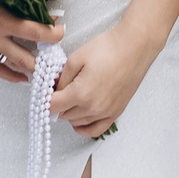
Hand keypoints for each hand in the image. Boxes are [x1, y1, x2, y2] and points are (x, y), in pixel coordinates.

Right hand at [0, 0, 58, 83]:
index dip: (52, 34)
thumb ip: (21, 4)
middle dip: (46, 61)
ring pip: (14, 65)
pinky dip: (11, 75)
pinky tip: (24, 78)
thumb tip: (46, 13)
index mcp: (2, 19)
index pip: (35, 32)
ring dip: (32, 68)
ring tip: (47, 70)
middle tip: (59, 61)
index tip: (61, 32)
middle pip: (27, 57)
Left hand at [48, 24, 160, 138]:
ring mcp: (105, 113)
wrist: (134, 48)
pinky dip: (84, 127)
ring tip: (70, 97)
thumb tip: (53, 90)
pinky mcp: (115, 113)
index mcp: (80, 94)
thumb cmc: (108, 49)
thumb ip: (61, 78)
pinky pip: (95, 130)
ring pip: (77, 122)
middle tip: (58, 89)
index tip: (44, 92)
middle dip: (57, 103)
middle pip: (63, 115)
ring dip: (70, 113)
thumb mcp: (76, 58)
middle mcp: (93, 108)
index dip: (44, 98)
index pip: (52, 106)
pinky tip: (79, 119)